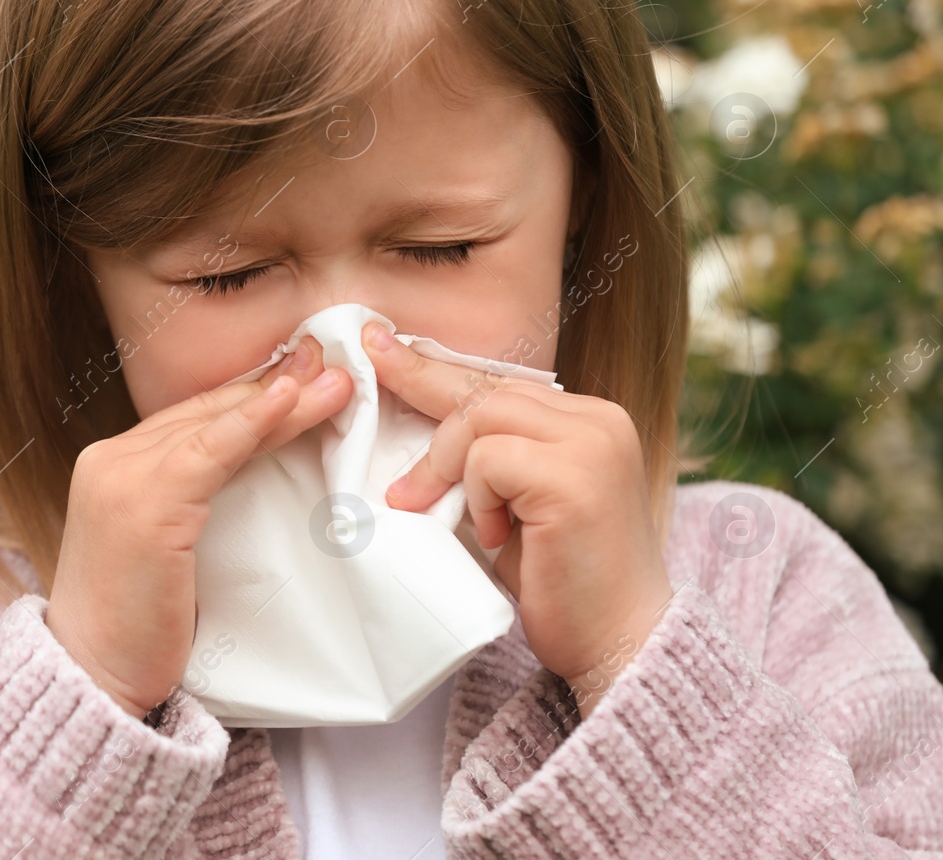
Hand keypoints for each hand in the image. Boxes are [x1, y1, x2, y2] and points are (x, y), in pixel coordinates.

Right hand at [46, 336, 353, 718]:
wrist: (91, 678)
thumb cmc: (135, 628)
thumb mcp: (164, 550)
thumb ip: (192, 504)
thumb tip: (254, 473)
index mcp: (113, 467)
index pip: (192, 419)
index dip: (249, 396)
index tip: (302, 376)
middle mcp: (110, 460)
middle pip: (205, 412)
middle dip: (272, 384)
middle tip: (330, 360)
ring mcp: (121, 477)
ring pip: (213, 424)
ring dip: (280, 399)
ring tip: (335, 382)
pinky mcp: (143, 504)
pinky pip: (207, 451)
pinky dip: (251, 423)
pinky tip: (287, 402)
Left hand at [360, 321, 671, 716]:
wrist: (619, 645)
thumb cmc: (564, 582)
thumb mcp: (520, 503)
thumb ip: (491, 460)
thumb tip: (419, 427)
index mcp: (590, 420)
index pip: (500, 384)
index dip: (437, 371)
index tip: (383, 349)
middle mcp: (599, 420)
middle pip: (486, 389)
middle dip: (423, 393)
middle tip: (374, 369)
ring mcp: (592, 444)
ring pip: (481, 418)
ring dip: (450, 468)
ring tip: (464, 517)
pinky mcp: (573, 478)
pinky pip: (488, 459)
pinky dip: (477, 497)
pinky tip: (498, 536)